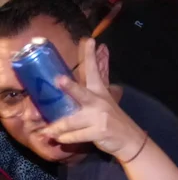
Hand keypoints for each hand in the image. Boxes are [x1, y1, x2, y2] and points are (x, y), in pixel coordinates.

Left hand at [41, 39, 145, 161]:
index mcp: (99, 92)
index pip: (94, 70)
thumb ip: (93, 89)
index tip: (89, 40)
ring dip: (57, 128)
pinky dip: (66, 139)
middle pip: (82, 93)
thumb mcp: (105, 102)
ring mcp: (99, 117)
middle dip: (70, 87)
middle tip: (59, 80)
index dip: (91, 55)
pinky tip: (60, 140)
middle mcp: (99, 102)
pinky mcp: (99, 132)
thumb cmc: (112, 119)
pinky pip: (76, 136)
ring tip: (46, 132)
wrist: (129, 139)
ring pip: (71, 121)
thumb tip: (89, 68)